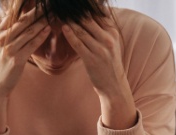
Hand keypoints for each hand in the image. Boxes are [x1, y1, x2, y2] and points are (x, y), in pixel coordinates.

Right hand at [0, 8, 51, 101]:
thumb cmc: (0, 63)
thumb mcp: (0, 45)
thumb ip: (9, 32)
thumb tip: (18, 19)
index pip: (14, 15)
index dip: (27, 6)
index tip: (39, 2)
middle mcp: (2, 38)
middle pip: (23, 20)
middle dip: (38, 11)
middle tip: (49, 5)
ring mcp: (9, 48)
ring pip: (29, 31)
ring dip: (43, 22)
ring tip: (53, 15)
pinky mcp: (16, 59)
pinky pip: (31, 44)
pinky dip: (41, 36)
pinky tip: (48, 29)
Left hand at [61, 11, 136, 127]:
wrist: (114, 86)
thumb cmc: (109, 64)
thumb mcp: (110, 44)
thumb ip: (101, 30)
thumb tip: (90, 16)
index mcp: (113, 32)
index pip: (97, 14)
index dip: (85, 8)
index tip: (73, 5)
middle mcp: (108, 39)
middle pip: (88, 19)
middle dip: (74, 13)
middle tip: (64, 8)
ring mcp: (100, 49)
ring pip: (81, 30)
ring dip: (69, 21)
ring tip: (61, 15)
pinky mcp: (92, 59)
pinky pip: (78, 43)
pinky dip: (70, 34)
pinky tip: (64, 28)